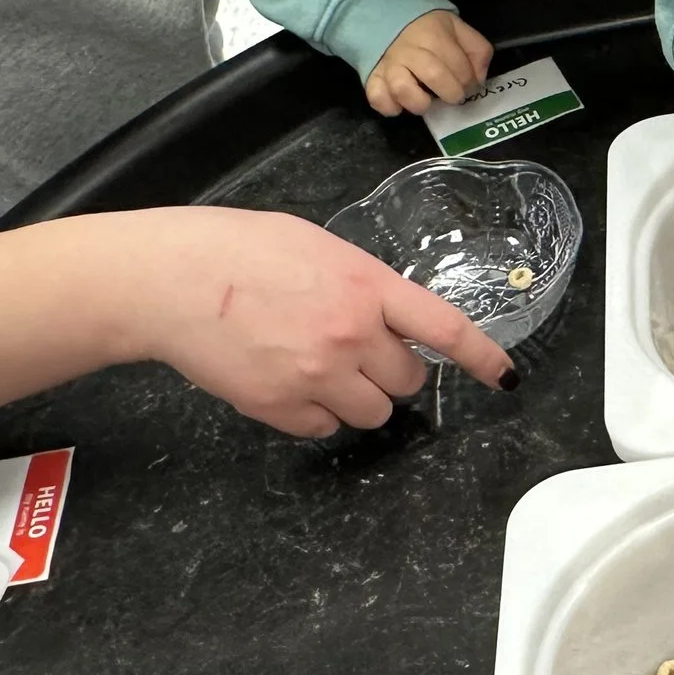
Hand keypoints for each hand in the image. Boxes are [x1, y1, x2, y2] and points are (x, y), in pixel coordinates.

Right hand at [131, 208, 515, 436]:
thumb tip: (388, 314)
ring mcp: (318, 376)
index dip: (482, 357)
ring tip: (316, 365)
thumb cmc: (236, 250)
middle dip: (390, 370)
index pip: (445, 329)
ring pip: (374, 413)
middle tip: (352, 349)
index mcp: (366, 285)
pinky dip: (316, 413)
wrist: (168, 281)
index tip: (505, 377)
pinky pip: (326, 428)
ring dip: (359, 397)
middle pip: (409, 381)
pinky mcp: (282, 408)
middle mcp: (351, 335)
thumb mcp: (316, 247)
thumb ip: (362, 284)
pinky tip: (287, 380)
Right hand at [367, 13, 493, 117]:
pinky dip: (390, 107)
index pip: (460, 66)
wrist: (386, 19)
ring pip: (402, 89)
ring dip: (420, 103)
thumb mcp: (458, 29)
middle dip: (452, 93)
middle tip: (453, 95)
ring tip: (427, 102)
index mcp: (433, 36)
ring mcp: (388, 65)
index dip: (470, 81)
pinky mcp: (372, 78)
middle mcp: (409, 50)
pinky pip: (377, 98)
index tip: (469, 84)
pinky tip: (401, 105)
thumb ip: (477, 50)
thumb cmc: (429, 29)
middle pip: (434, 76)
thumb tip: (479, 79)